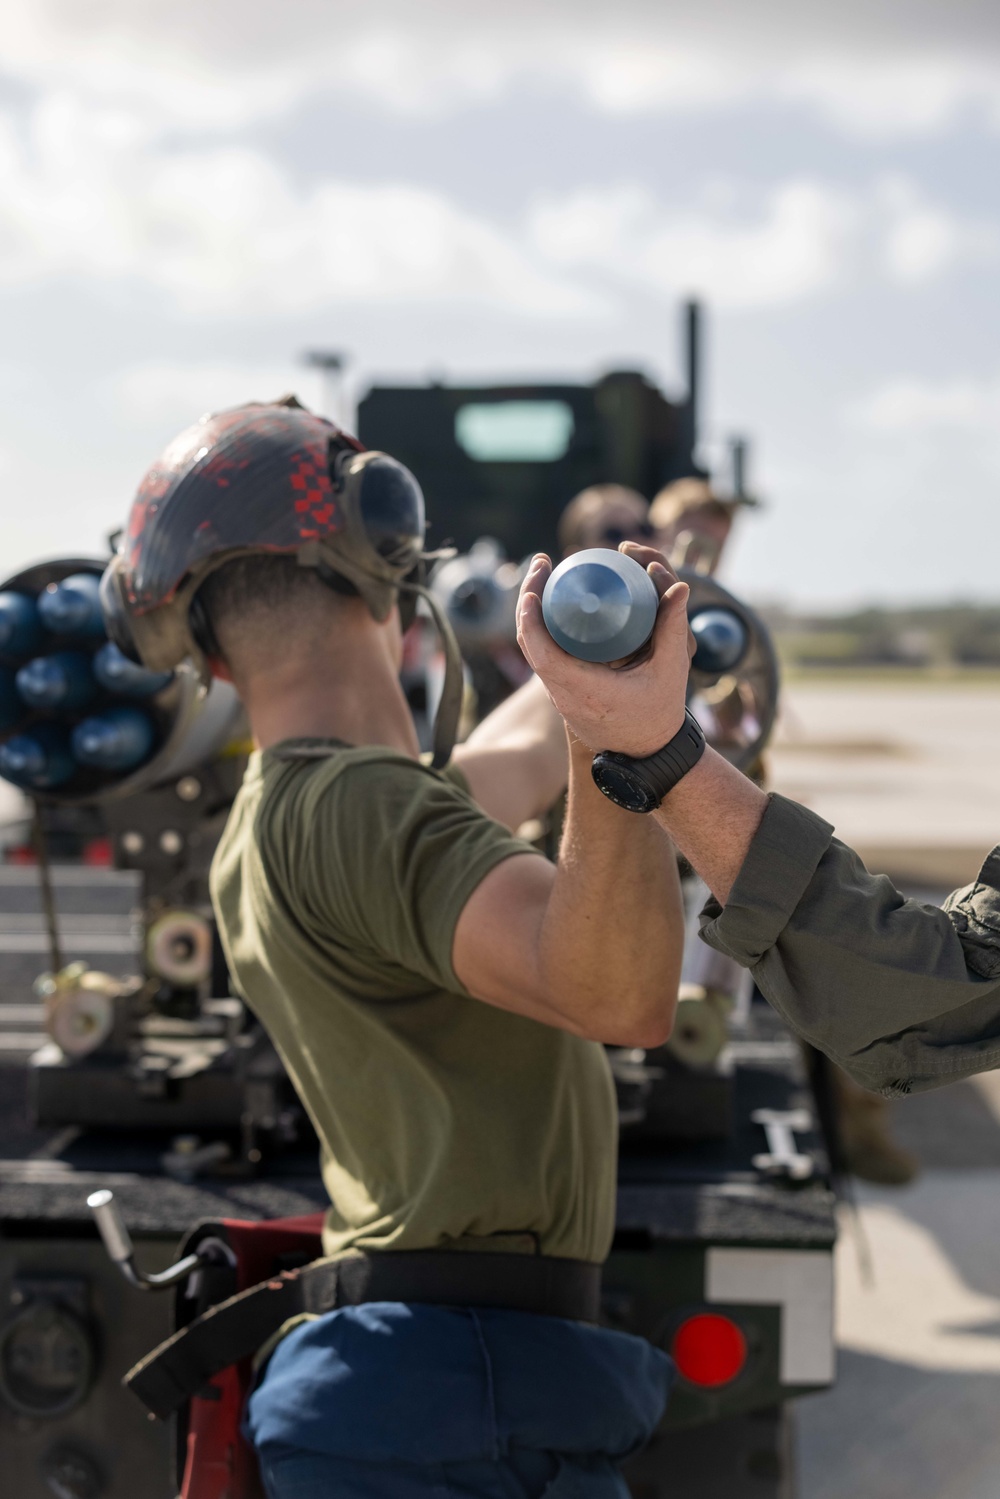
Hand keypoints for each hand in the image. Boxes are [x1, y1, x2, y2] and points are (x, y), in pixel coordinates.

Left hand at [516, 543, 693, 757]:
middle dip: (528, 601)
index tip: (531, 589)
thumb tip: (680, 587)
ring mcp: (560, 696)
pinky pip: (542, 657)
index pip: (543, 654)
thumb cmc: (660, 713)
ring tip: (542, 576)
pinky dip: (541, 629)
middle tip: (541, 564)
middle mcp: (565, 695)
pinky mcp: (562, 694)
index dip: (531, 621)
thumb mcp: (671, 670)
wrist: (648, 752)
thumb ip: (673, 628)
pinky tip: (549, 603)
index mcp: (586, 691)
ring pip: (533, 651)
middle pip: (530, 645)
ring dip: (531, 613)